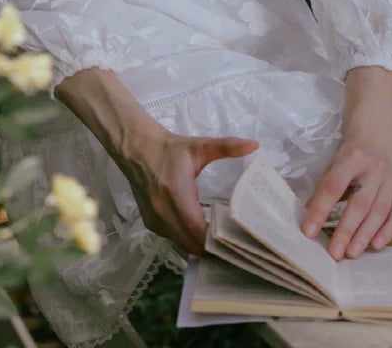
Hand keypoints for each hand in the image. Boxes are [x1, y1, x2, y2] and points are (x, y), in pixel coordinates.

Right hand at [119, 128, 258, 255]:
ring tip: (219, 238)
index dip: (215, 238)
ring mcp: (154, 220)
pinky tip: (199, 230)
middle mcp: (163, 211)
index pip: (197, 229)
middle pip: (191, 244)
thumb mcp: (200, 146)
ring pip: (182, 244)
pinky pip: (173, 239)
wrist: (137, 149)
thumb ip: (227, 147)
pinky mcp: (150, 223)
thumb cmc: (170, 149)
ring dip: (199, 244)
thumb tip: (254, 144)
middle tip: (232, 241)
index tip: (235, 237)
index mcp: (176, 193)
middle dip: (212, 247)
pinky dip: (186, 238)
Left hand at [301, 131, 391, 260]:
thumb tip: (309, 218)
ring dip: (365, 235)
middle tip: (335, 253)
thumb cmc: (350, 157)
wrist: (377, 139)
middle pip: (360, 203)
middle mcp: (374, 169)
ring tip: (352, 253)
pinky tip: (376, 245)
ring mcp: (391, 179)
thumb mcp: (333, 165)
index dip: (320, 210)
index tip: (309, 232)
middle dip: (346, 230)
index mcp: (350, 159)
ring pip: (379, 211)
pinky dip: (387, 231)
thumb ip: (324, 189)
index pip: (333, 187)